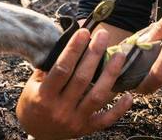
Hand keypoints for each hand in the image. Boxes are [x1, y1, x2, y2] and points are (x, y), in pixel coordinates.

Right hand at [16, 28, 133, 138]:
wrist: (36, 134)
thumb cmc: (33, 103)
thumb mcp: (33, 85)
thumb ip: (48, 67)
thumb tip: (67, 41)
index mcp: (44, 96)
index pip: (62, 69)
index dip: (74, 49)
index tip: (83, 31)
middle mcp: (61, 109)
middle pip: (82, 79)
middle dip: (94, 54)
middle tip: (103, 35)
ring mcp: (75, 121)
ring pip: (98, 96)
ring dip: (111, 74)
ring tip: (120, 55)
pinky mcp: (86, 129)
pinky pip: (106, 120)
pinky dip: (119, 109)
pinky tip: (129, 94)